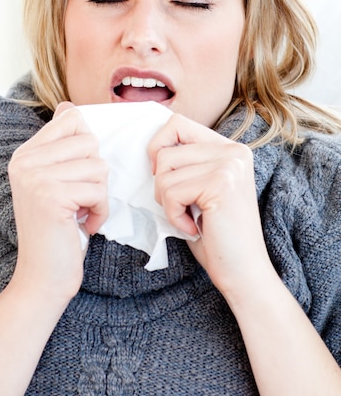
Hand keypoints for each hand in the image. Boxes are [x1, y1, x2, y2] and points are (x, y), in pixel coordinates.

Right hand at [8, 102, 108, 308]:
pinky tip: (83, 225)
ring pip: (98, 166)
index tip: (77, 175)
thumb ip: (62, 146)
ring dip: (98, 195)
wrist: (42, 278)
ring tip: (80, 212)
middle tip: (78, 199)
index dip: (87, 148)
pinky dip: (100, 211)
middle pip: (90, 142)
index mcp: (25, 154)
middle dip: (95, 175)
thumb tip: (69, 106)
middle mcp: (24, 161)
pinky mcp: (50, 196)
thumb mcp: (56, 181)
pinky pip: (98, 189)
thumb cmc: (57, 230)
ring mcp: (35, 177)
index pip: (73, 119)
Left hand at [148, 114, 272, 299]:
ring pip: (164, 173)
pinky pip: (171, 193)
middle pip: (165, 151)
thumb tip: (152, 147)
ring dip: (168, 203)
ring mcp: (230, 165)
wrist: (244, 272)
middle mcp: (233, 150)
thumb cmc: (216, 235)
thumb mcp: (200, 188)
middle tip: (183, 207)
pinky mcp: (221, 183)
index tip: (164, 177)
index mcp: (230, 148)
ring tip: (190, 218)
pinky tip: (194, 228)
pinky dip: (174, 216)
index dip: (159, 147)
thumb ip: (186, 163)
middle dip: (162, 184)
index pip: (177, 123)